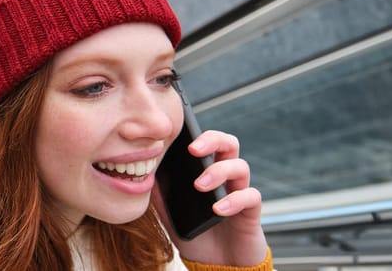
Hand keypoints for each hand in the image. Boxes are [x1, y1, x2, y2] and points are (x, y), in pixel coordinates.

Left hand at [151, 130, 267, 265]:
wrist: (213, 263)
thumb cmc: (193, 231)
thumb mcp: (168, 210)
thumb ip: (157, 190)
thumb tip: (140, 170)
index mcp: (206, 170)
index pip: (207, 141)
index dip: (196, 133)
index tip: (176, 136)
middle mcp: (226, 176)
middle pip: (229, 143)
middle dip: (212, 140)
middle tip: (193, 149)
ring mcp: (239, 191)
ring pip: (241, 167)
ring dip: (218, 172)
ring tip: (199, 186)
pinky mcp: (251, 211)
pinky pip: (250, 196)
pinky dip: (233, 200)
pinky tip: (217, 209)